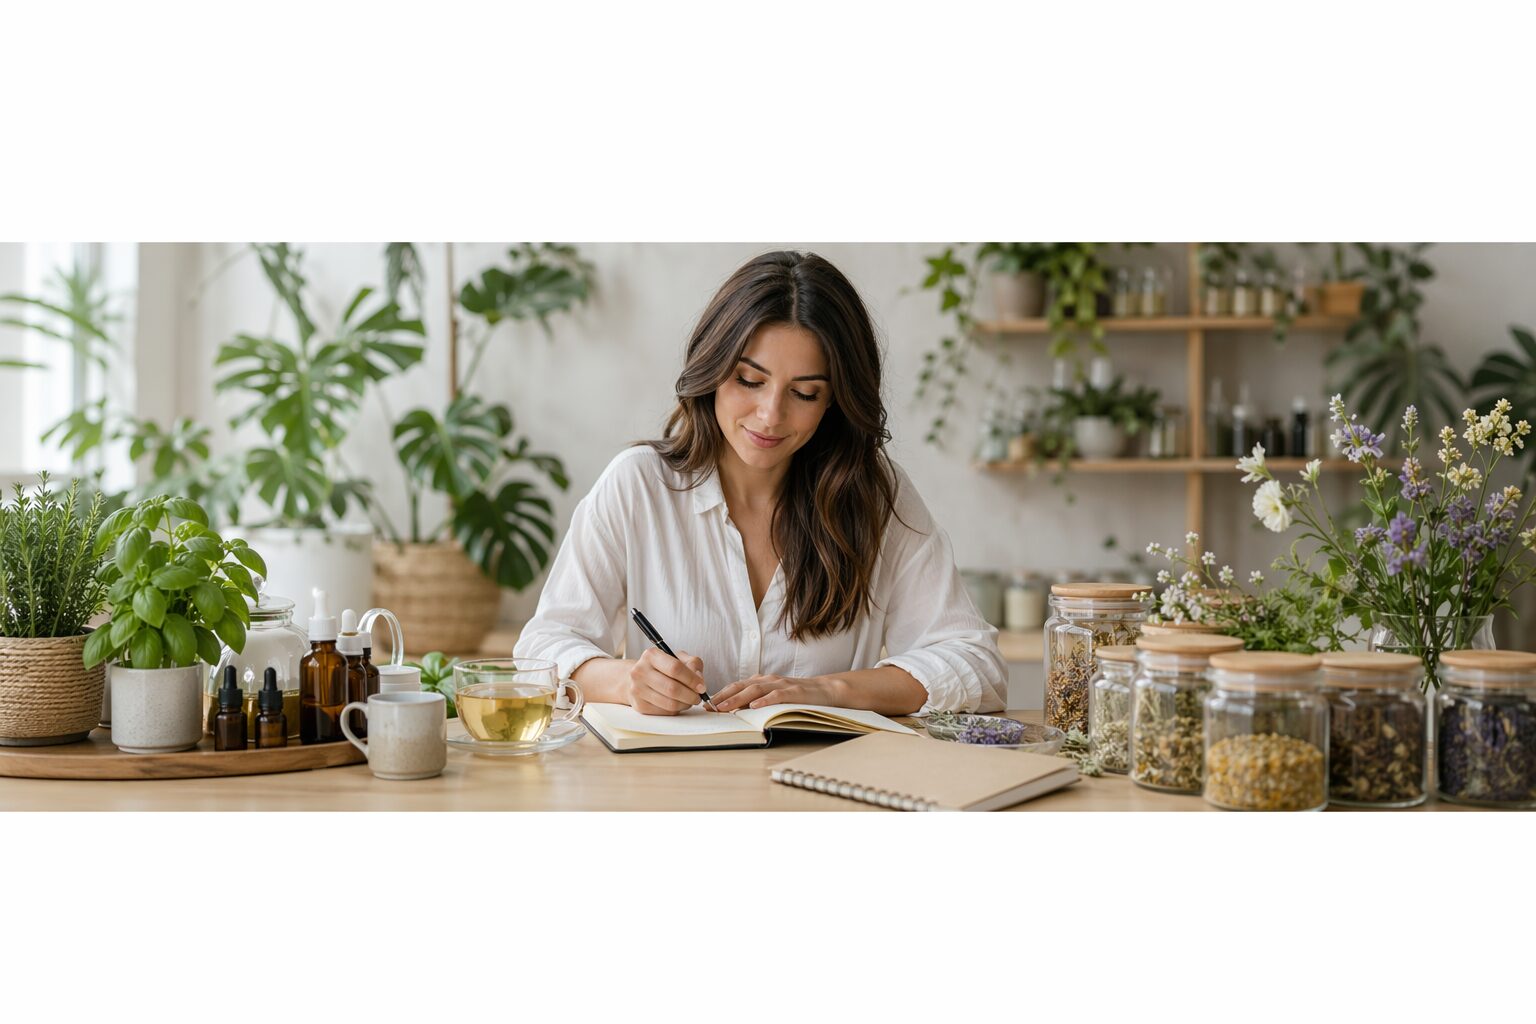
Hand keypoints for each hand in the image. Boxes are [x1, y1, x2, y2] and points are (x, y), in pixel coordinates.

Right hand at [625, 647, 707, 715]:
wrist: (639, 677)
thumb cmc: (662, 667)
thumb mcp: (678, 658)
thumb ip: (693, 664)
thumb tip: (699, 680)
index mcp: (651, 655)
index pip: (675, 668)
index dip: (692, 679)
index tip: (701, 686)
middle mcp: (641, 671)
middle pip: (672, 688)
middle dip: (691, 695)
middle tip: (698, 697)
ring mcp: (638, 689)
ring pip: (670, 703)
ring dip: (685, 704)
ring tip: (689, 700)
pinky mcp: (640, 705)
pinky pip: (665, 711)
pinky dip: (676, 709)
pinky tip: (678, 703)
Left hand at [711, 674, 844, 712]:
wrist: (825, 690)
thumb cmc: (797, 696)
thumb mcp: (773, 696)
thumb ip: (757, 700)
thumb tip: (736, 711)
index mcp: (762, 681)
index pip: (737, 686)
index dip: (721, 694)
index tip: (706, 705)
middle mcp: (768, 680)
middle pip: (741, 686)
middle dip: (723, 697)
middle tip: (708, 708)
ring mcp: (781, 684)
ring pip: (755, 690)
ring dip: (737, 699)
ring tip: (724, 708)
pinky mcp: (794, 692)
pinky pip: (777, 695)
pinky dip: (765, 700)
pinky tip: (754, 706)